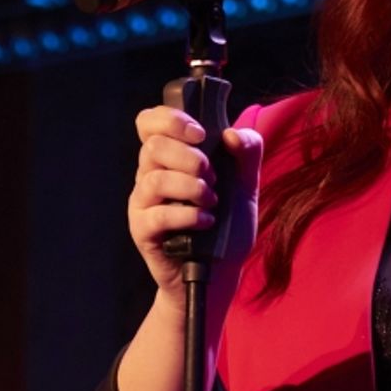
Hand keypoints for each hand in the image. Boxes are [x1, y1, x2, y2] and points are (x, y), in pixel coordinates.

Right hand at [128, 106, 263, 303]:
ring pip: (154, 179)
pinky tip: (207, 221)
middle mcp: (150, 175)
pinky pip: (158, 215)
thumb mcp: (246, 184)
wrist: (222, 272)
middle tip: (213, 179)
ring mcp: (143, 204)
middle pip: (154, 146)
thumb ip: (247, 152)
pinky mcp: (143, 231)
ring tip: (212, 202)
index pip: (149, 122)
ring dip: (191, 187)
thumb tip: (231, 133)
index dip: (171, 119)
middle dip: (191, 158)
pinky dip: (188, 215)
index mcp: (169, 157)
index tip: (201, 134)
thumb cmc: (228, 224)